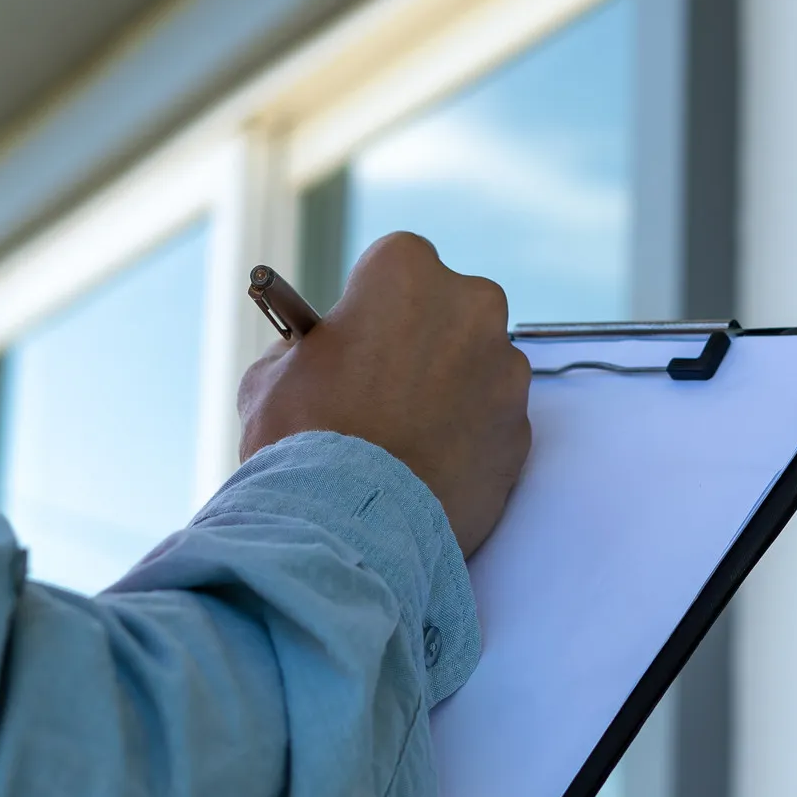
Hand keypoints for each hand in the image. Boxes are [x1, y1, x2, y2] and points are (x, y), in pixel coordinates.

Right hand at [238, 232, 530, 554]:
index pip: (396, 267)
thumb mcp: (272, 376)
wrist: (350, 528)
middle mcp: (470, 304)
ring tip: (403, 441)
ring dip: (450, 391)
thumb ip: (304, 350)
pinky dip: (470, 439)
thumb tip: (317, 355)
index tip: (357, 340)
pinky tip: (428, 469)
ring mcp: (505, 368)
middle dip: (423, 341)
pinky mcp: (524, 429)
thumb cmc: (305, 440)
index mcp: (407, 271)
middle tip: (382, 390)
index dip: (372, 306)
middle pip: (449, 310)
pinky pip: (493, 422)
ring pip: (478, 366)